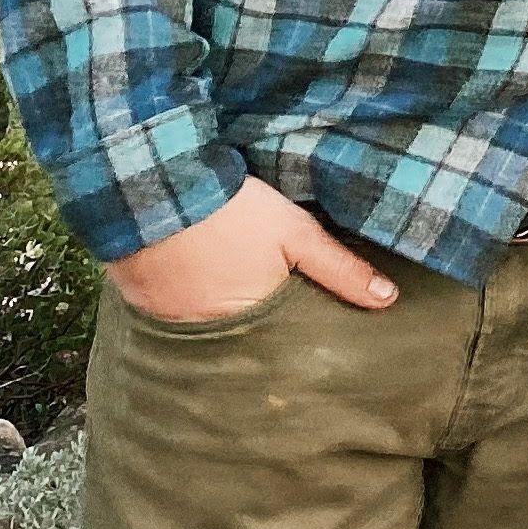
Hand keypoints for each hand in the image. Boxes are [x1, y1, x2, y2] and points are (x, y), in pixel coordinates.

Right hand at [107, 172, 394, 320]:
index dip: (292, 332)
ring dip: (213, 313)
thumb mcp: (297, 234)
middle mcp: (207, 334)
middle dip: (255, 329)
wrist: (155, 186)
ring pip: (202, 326)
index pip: (279, 342)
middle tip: (263, 309)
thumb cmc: (233, 211)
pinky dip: (179, 302)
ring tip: (224, 293)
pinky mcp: (139, 303)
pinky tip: (189, 283)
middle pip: (240, 337)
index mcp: (251, 321)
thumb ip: (341, 269)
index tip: (304, 326)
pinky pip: (167, 313)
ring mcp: (168, 322)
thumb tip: (388, 300)